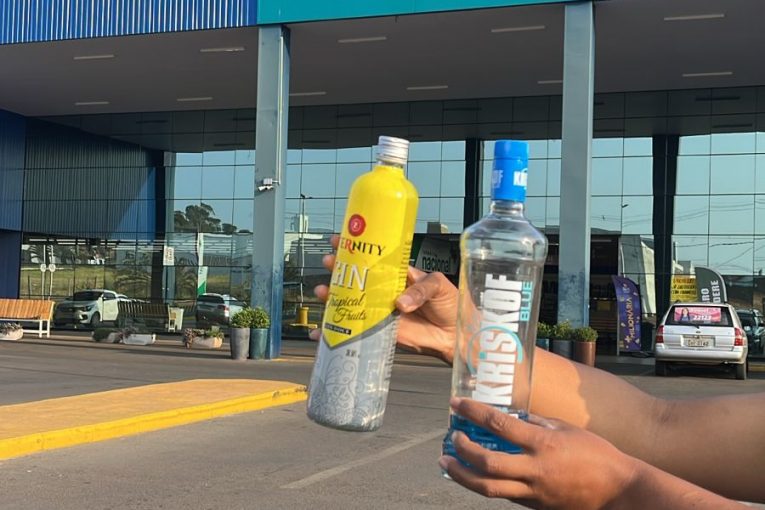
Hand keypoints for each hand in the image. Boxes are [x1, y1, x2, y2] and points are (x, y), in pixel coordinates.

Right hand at [311, 235, 457, 363]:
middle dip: (338, 269)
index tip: (340, 239)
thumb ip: (420, 289)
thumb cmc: (449, 303)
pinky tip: (320, 329)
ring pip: (351, 301)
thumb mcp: (438, 285)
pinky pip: (356, 328)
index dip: (356, 247)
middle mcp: (385, 290)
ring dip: (332, 296)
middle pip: (356, 278)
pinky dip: (337, 329)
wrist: (454, 334)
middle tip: (329, 262)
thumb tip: (399, 303)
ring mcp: (380, 310)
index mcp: (397, 274)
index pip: (373, 257)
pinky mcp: (379, 330)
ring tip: (322, 291)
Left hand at [440, 397, 638, 509]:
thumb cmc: (596, 454)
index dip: (473, 413)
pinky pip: (504, 496)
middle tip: (451, 438)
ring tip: (446, 463)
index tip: (456, 403)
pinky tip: (474, 475)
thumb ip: (538, 422)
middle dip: (462, 451)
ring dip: (462, 475)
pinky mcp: (535, 507)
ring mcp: (534, 493)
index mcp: (543, 444)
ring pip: (488, 488)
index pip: (499, 425)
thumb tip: (512, 416)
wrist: (618, 491)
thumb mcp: (567, 429)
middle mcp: (535, 470)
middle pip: (487, 464)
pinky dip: (485, 484)